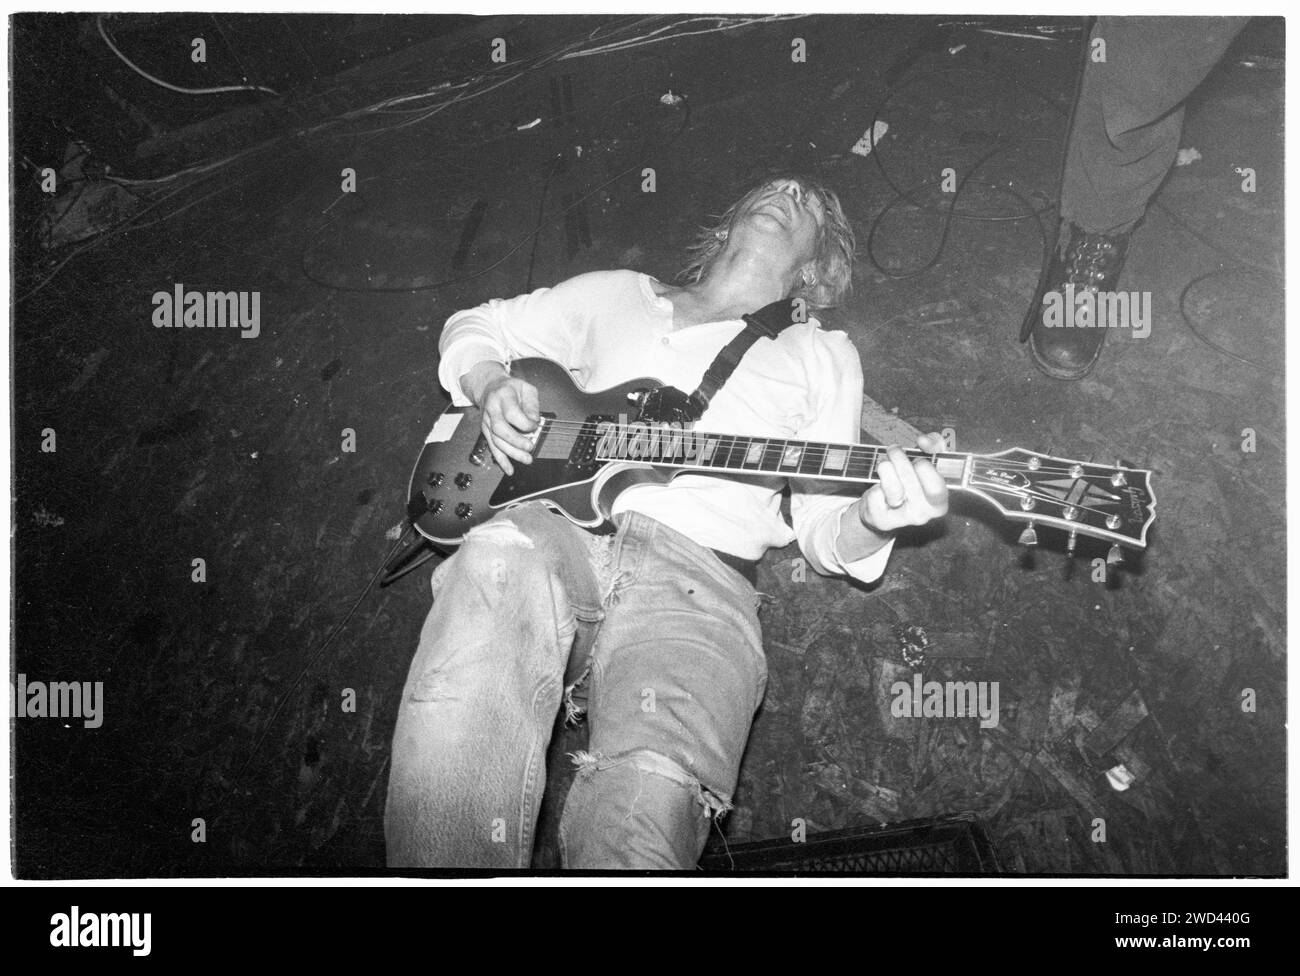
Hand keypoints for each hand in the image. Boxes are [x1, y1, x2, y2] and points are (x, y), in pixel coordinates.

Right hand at [461, 361, 539, 475]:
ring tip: (527, 459)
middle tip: (530, 447)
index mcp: (502, 396)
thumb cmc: (511, 389)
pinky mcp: (486, 431)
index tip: (536, 426)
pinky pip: (492, 447)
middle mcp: (492, 409)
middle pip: (500, 428)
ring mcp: (487, 421)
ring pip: (496, 441)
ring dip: (512, 453)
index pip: (512, 413)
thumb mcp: (526, 389)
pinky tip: (509, 469)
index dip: (525, 423)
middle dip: (516, 440)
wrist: (490, 387)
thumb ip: (532, 405)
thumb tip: (535, 422)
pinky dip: (501, 460)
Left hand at [856, 432, 948, 534]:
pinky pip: (875, 494)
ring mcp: (903, 519)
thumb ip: (935, 447)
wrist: (884, 508)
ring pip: (890, 486)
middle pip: (910, 478)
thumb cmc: (909, 481)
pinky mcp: (883, 521)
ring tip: (884, 463)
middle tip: (894, 450)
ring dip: (884, 466)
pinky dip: (873, 484)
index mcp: (940, 502)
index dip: (925, 467)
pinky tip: (878, 488)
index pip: (937, 486)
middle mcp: (924, 514)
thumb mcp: (927, 463)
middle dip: (899, 456)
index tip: (918, 458)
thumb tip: (924, 441)